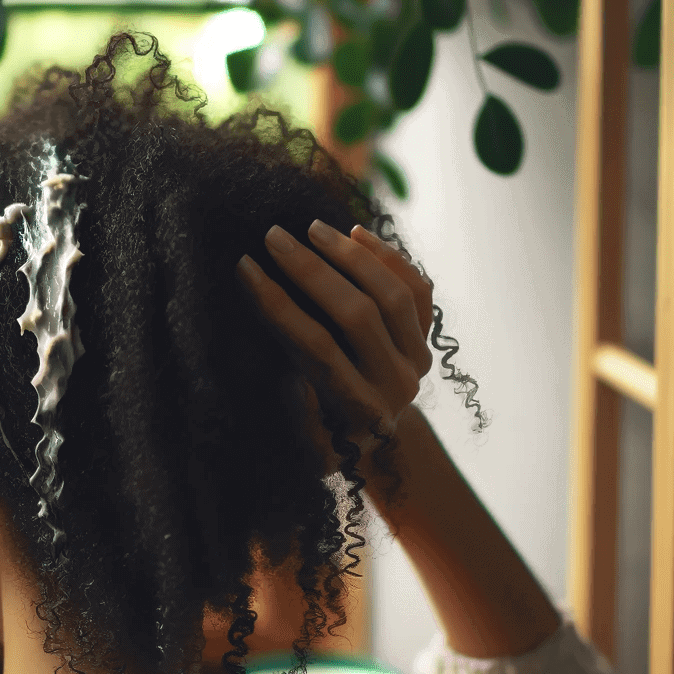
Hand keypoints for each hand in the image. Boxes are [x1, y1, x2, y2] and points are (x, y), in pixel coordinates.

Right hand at [236, 220, 435, 477]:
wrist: (373, 446)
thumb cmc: (321, 443)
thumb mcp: (301, 444)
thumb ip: (293, 409)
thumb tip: (285, 368)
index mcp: (360, 413)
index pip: (316, 348)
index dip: (277, 305)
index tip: (245, 269)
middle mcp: (397, 384)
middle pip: (356, 314)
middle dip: (310, 271)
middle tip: (273, 237)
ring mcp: (418, 358)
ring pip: (392, 294)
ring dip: (350, 255)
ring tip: (312, 228)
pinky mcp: (428, 338)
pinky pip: (417, 289)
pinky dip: (390, 258)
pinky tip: (357, 233)